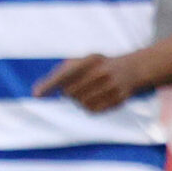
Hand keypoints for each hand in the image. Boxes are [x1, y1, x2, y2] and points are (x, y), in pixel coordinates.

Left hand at [32, 53, 148, 112]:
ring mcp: (112, 86)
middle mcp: (102, 72)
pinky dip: (89, 108)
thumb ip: (63, 71)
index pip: (64, 74)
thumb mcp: (85, 60)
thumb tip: (39, 90)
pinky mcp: (119, 99)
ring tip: (88, 93)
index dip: (49, 84)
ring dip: (80, 101)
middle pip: (71, 92)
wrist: (135, 68)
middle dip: (69, 93)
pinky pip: (93, 110)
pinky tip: (95, 100)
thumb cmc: (101, 65)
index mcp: (91, 60)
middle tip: (77, 88)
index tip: (36, 94)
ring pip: (82, 103)